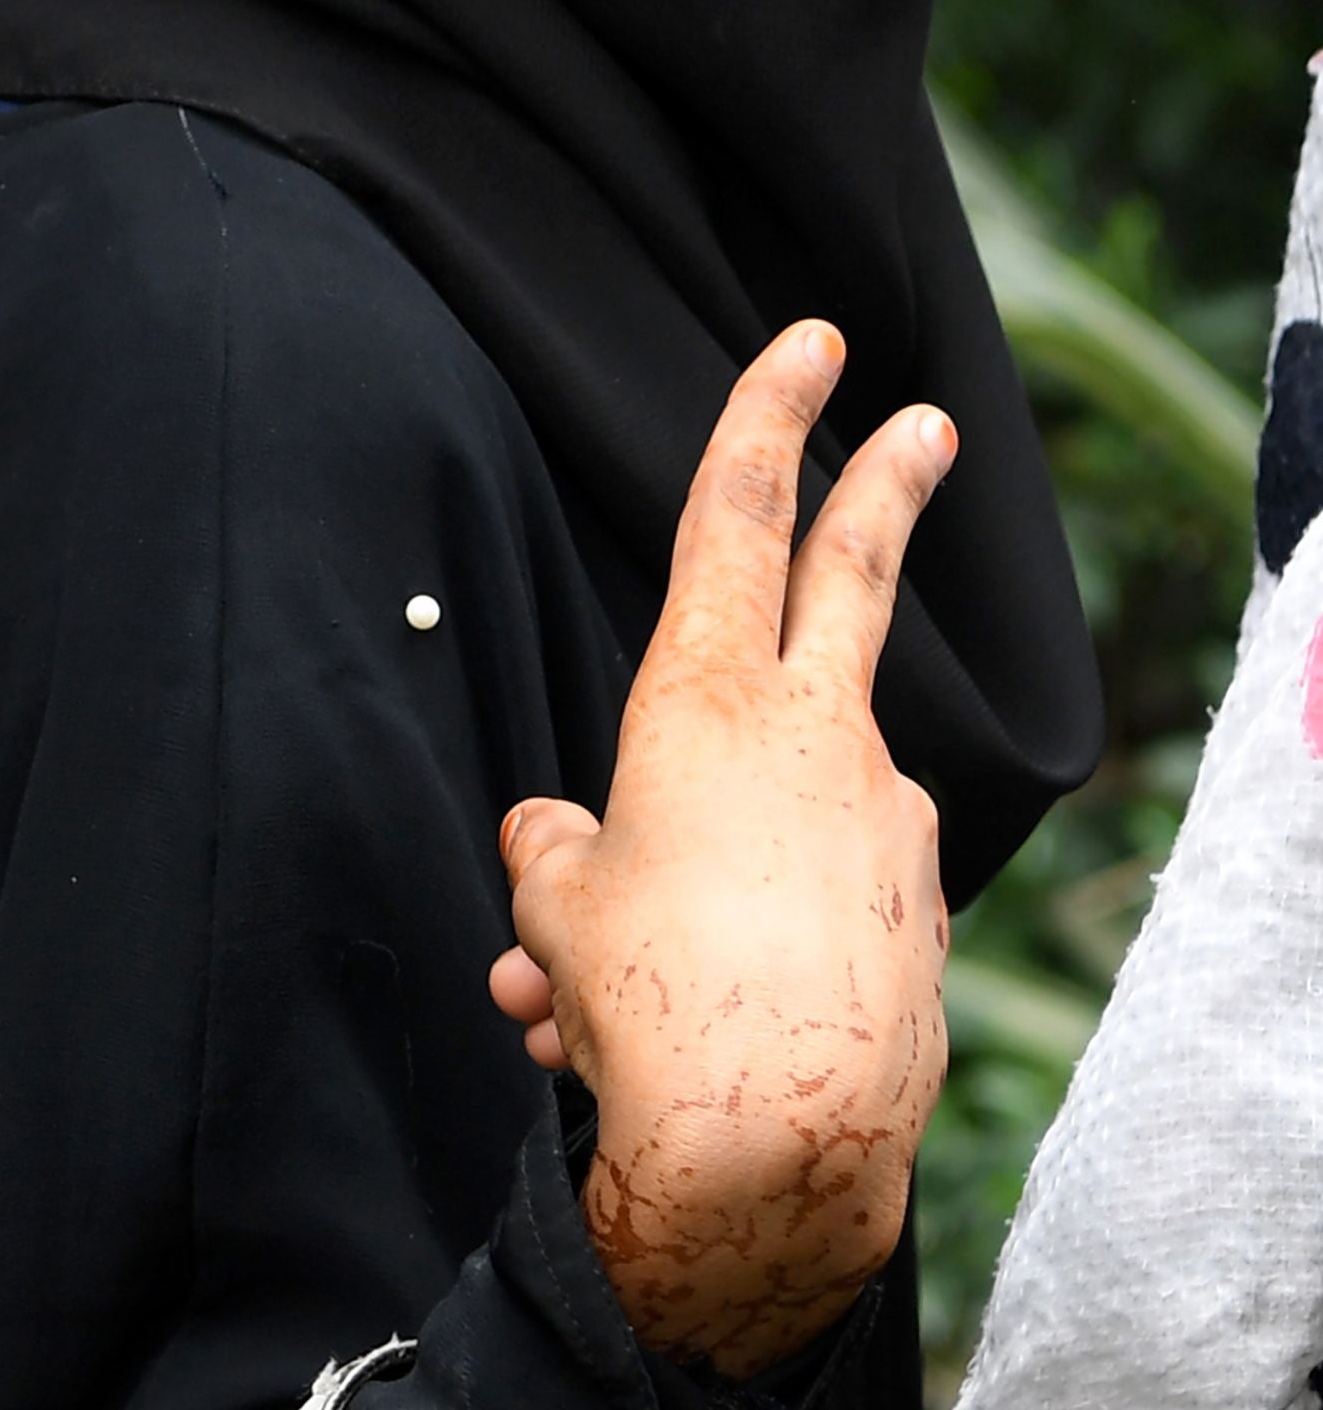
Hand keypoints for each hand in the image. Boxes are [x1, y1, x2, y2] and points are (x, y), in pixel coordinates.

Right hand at [486, 320, 951, 1377]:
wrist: (772, 1142)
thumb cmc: (646, 997)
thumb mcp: (558, 907)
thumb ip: (557, 851)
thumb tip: (559, 847)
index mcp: (704, 705)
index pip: (735, 519)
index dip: (764, 418)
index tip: (811, 342)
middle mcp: (813, 742)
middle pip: (849, 580)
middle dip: (882, 488)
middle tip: (927, 424)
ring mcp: (882, 825)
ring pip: (773, 813)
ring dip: (692, 878)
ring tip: (592, 994)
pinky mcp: (912, 914)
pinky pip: (803, 908)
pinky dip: (735, 950)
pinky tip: (682, 1023)